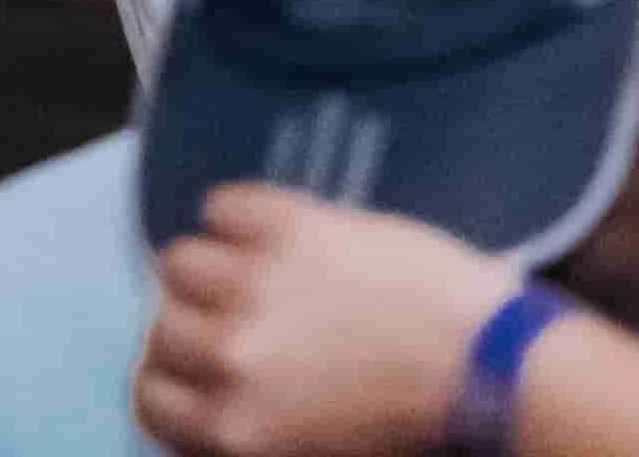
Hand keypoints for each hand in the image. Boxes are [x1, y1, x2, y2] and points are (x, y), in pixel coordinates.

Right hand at [134, 188, 507, 456]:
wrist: (490, 364)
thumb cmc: (416, 416)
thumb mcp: (313, 447)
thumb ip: (246, 420)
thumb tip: (203, 391)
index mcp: (236, 429)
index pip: (148, 397)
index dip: (170, 377)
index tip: (192, 366)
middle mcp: (231, 360)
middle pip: (162, 326)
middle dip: (195, 322)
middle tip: (239, 318)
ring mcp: (257, 287)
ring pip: (180, 262)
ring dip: (212, 267)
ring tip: (258, 272)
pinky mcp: (291, 227)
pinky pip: (222, 206)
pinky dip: (238, 215)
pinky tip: (278, 234)